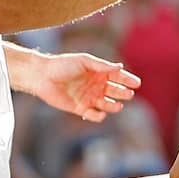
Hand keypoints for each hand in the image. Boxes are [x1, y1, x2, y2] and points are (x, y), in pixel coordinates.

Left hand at [25, 52, 139, 122]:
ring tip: (117, 106)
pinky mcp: (79, 108)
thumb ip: (102, 65)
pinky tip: (101, 113)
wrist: (42, 76)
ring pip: (106, 105)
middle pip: (115, 91)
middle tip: (128, 94)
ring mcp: (89, 97)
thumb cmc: (63, 65)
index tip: (136, 84)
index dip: (127, 80)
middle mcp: (96, 85)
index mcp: (98, 72)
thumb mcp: (84, 61)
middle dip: (122, 93)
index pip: (117, 77)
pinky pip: (93, 115)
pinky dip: (98, 116)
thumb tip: (120, 66)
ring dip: (113, 106)